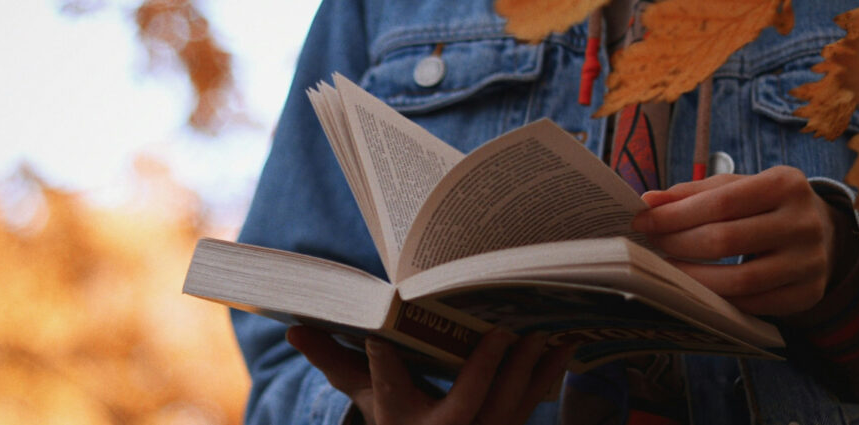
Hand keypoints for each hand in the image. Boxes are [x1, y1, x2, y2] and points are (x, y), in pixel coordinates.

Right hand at [287, 326, 572, 424]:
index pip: (388, 393)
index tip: (378, 339)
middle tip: (499, 332)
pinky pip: (531, 402)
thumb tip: (294, 330)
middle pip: (466, 404)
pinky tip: (564, 344)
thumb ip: (334, 360)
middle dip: (485, 370)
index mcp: (405, 422)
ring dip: (528, 370)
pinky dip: (548, 374)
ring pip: (510, 405)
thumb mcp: (365, 391)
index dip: (382, 369)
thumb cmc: (396, 412)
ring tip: (543, 333)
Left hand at [631, 166, 855, 315]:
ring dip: (693, 278)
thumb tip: (648, 201)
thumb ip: (692, 193)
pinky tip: (697, 288)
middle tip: (652, 245)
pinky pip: (753, 304)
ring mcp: (810, 262)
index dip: (674, 215)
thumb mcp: (735, 187)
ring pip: (739, 280)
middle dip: (678, 244)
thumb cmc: (764, 205)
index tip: (642, 222)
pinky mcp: (808, 293)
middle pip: (725, 240)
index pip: (719, 202)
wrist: (821, 232)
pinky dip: (718, 299)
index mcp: (785, 184)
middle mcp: (804, 223)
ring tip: (668, 269)